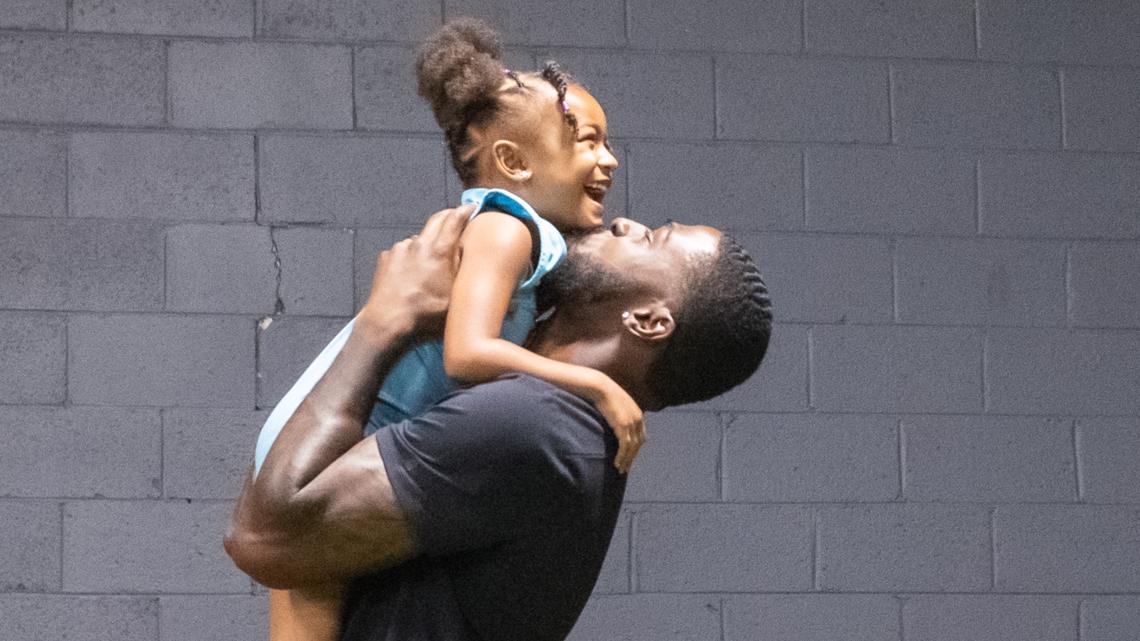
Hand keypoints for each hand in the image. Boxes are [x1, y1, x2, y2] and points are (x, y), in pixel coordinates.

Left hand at [359, 205, 471, 339]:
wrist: (386, 322)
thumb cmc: (424, 316)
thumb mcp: (455, 300)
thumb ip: (466, 278)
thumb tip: (486, 272)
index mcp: (440, 252)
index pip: (455, 221)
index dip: (465, 211)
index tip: (472, 207)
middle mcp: (419, 244)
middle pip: (436, 220)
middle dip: (448, 216)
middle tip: (457, 218)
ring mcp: (400, 249)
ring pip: (419, 238)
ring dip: (428, 243)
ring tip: (431, 262)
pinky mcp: (386, 257)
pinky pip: (403, 251)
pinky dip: (410, 257)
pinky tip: (411, 273)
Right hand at [593, 379, 644, 473]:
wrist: (599, 386)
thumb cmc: (603, 393)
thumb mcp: (615, 404)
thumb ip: (618, 414)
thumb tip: (612, 421)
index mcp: (638, 414)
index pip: (640, 436)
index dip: (635, 449)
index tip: (629, 457)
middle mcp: (638, 419)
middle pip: (638, 444)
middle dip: (632, 457)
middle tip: (625, 468)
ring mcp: (631, 422)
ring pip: (632, 448)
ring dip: (627, 460)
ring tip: (620, 470)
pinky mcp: (623, 426)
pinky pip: (625, 446)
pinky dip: (622, 456)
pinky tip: (617, 463)